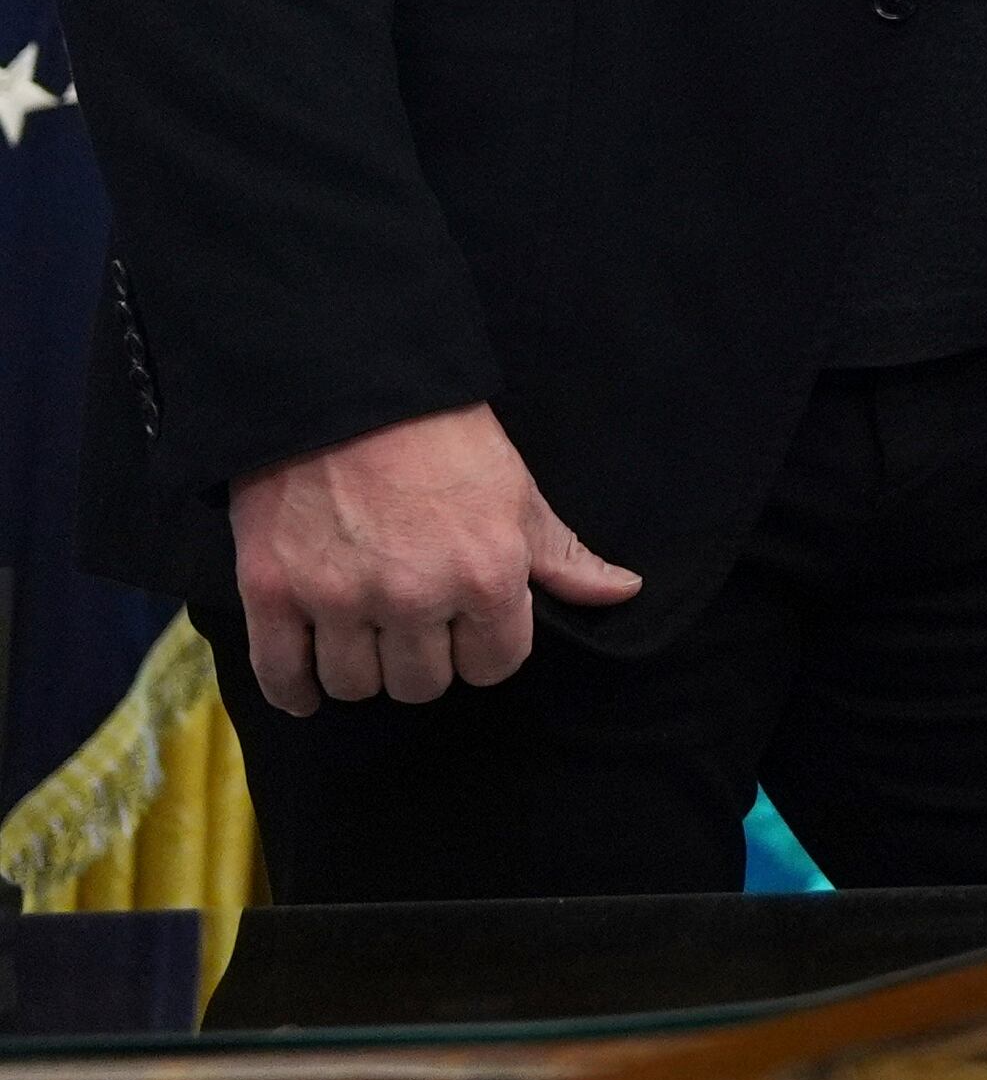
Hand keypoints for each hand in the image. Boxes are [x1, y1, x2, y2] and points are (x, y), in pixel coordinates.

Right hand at [227, 404, 640, 716]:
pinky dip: (294, 691)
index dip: (486, 649)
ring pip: (356, 686)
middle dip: (423, 662)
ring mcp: (339, 598)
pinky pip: (282, 676)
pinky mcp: (272, 592)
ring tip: (366, 639)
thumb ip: (562, 556)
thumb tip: (621, 590)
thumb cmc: (444, 439)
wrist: (348, 389)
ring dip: (362, 671)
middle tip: (414, 627)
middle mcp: (414, 596)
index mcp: (486, 575)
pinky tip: (308, 687)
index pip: (495, 666)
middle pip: (422, 685)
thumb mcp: (517, 492)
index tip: (471, 627)